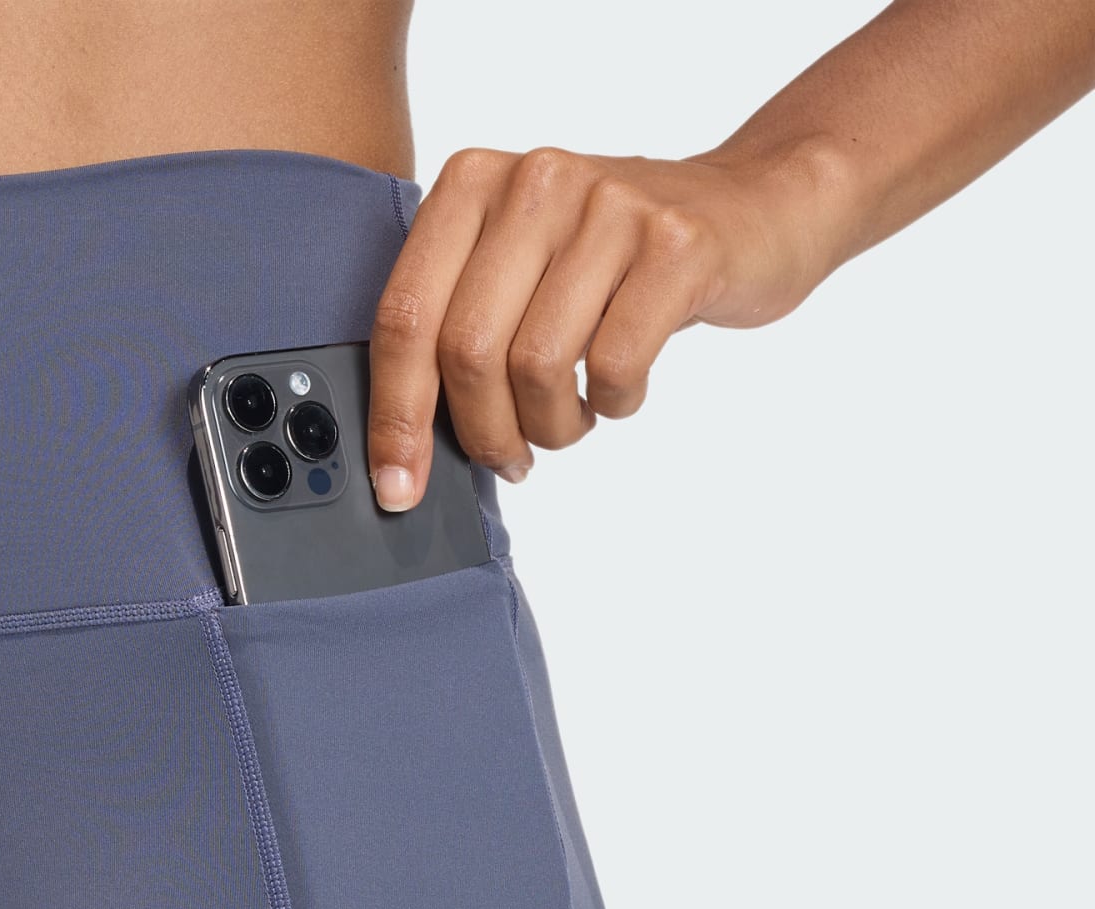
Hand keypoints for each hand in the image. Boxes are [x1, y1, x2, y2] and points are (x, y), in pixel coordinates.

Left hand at [367, 144, 840, 502]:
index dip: (394, 416)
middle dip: (483, 433)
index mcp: (473, 183)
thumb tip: (398, 449)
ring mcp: (609, 205)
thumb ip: (456, 325)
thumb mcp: (522, 265)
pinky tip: (619, 390)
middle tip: (509, 460)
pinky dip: (612, 404)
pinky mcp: (676, 243)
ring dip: (549, 427)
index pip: (405, 317)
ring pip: (536, 366)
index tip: (397, 487)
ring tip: (569, 422)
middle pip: (466, 351)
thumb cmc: (616, 262)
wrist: (754, 207)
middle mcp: (535, 180)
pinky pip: (613, 365)